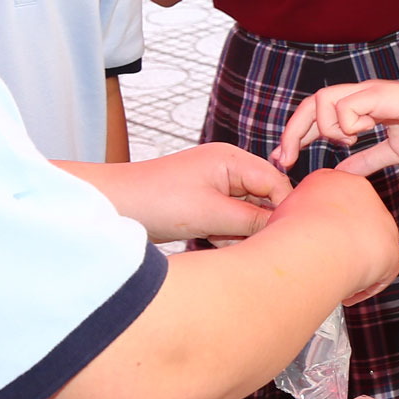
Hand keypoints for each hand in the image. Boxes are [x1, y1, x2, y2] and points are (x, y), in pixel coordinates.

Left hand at [84, 142, 289, 242]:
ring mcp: (216, 184)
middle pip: (264, 198)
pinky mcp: (204, 201)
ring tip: (216, 238)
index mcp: (232, 159)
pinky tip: (209, 239)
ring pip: (248, 212)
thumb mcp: (211, 214)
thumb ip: (252, 220)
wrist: (113, 205)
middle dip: (257, 223)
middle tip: (240, 239)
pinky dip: (225, 232)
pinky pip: (230, 218)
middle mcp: (228, 167)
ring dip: (239, 230)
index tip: (280, 237)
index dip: (283, 210)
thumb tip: (285, 228)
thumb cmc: (156, 201)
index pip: (277, 183)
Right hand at [268, 167, 398, 302]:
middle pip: (356, 223)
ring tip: (330, 275)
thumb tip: (295, 225)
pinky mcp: (392, 249)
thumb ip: (299, 211)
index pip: (337, 201)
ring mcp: (382, 221)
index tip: (314, 240)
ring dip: (351, 266)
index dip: (324, 225)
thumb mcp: (287, 207)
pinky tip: (345, 289)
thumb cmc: (293, 229)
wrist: (315, 246)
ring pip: (368, 248)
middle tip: (322, 261)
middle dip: (341, 245)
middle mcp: (364, 195)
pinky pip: (380, 274)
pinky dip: (362, 286)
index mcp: (336, 180)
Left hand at [274, 78, 398, 170]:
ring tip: (346, 142)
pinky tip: (363, 133)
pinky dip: (347, 124)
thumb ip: (367, 160)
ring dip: (326, 128)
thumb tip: (342, 174)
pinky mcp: (383, 94)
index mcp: (360, 108)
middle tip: (285, 160)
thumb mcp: (393, 152)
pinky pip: (348, 106)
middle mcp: (359, 95)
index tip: (285, 162)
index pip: (315, 115)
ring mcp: (370, 92)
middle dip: (291, 133)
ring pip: (322, 100)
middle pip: (309, 104)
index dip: (295, 137)